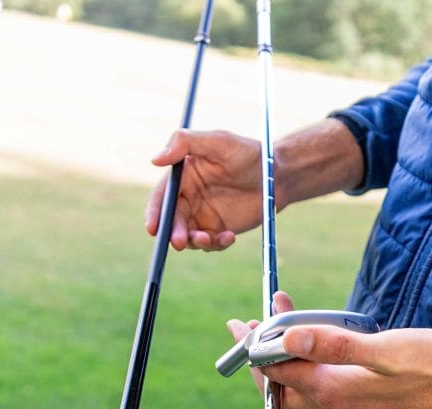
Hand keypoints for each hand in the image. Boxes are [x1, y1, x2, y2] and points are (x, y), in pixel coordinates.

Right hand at [145, 129, 263, 250]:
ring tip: (209, 239)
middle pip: (173, 220)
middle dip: (174, 233)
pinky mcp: (219, 229)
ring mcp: (204, 215)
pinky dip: (216, 245)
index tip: (153, 228)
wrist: (278, 175)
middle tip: (180, 242)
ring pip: (189, 236)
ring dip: (194, 242)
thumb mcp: (219, 141)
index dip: (155, 213)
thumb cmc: (249, 153)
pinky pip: (211, 244)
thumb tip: (154, 159)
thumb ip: (185, 143)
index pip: (163, 197)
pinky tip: (230, 237)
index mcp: (183, 177)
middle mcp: (189, 197)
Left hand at [226, 295, 431, 408]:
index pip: (276, 372)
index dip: (255, 346)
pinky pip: (320, 383)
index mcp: (333, 391)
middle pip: (280, 385)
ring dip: (284, 355)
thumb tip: (288, 339)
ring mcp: (348, 405)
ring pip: (300, 384)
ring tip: (280, 321)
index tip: (242, 322)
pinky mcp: (362, 400)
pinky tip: (315, 341)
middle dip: (260, 353)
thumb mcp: (385, 350)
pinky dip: (307, 361)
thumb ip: (334, 345)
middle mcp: (335, 404)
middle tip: (250, 322)